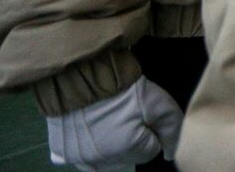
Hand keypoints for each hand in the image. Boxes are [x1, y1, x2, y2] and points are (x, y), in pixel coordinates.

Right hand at [47, 76, 182, 171]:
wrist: (81, 73)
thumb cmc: (124, 87)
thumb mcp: (159, 102)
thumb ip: (172, 130)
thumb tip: (170, 154)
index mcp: (126, 151)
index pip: (151, 150)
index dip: (150, 129)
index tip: (142, 113)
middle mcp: (101, 161)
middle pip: (129, 155)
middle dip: (133, 138)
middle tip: (126, 113)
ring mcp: (79, 158)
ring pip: (107, 157)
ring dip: (112, 143)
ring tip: (108, 118)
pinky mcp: (62, 151)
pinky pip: (83, 156)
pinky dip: (89, 145)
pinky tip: (91, 127)